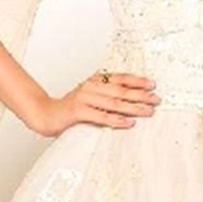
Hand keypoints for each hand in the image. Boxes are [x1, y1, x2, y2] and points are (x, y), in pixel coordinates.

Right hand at [29, 71, 160, 137]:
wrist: (46, 114)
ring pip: (114, 103)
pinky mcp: (79, 111)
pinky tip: (129, 123)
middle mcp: (91, 86)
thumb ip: (107, 95)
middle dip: (141, 95)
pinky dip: (117, 120)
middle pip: (121, 90)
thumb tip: (131, 99)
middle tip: (156, 99)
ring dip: (133, 107)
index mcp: (96, 80)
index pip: (121, 78)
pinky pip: (102, 116)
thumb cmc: (71, 108)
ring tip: (147, 111)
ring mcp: (85, 98)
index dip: (137, 81)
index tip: (152, 85)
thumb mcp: (90, 96)